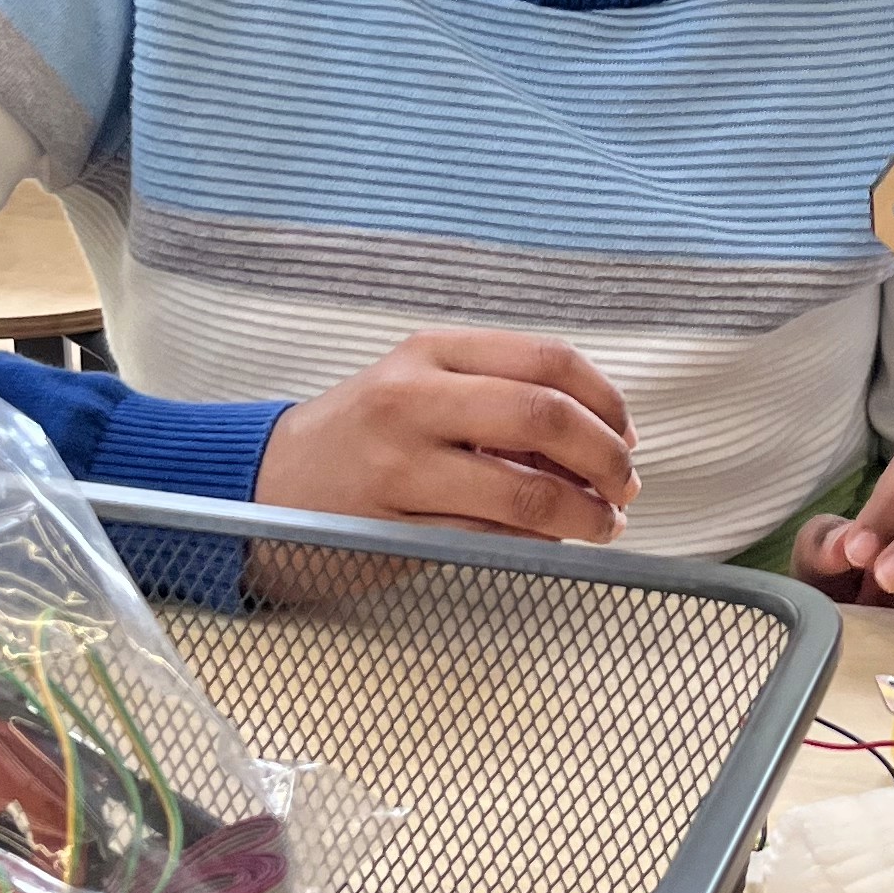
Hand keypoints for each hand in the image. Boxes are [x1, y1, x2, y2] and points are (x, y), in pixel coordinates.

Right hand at [254, 330, 639, 542]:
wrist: (265, 482)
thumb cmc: (363, 434)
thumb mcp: (424, 388)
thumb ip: (502, 399)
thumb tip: (602, 440)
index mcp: (432, 352)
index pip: (548, 360)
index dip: (607, 401)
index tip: (628, 436)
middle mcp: (413, 399)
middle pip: (545, 417)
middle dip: (606, 458)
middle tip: (627, 486)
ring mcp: (398, 465)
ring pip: (524, 490)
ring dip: (584, 513)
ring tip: (605, 524)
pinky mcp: (389, 527)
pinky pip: (489, 537)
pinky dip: (536, 540)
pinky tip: (551, 540)